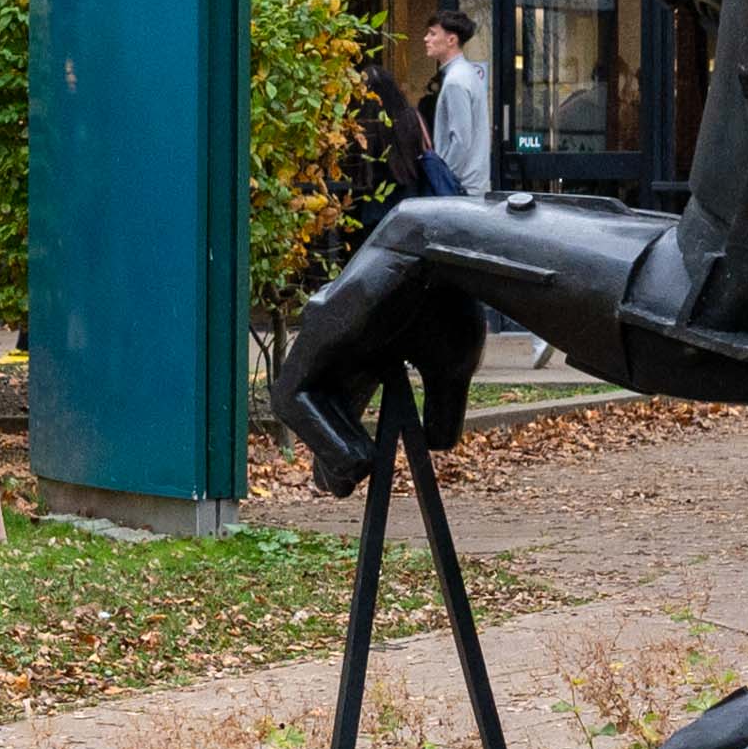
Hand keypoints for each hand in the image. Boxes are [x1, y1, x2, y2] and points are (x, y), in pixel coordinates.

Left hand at [276, 217, 483, 496]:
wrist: (442, 260)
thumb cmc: (447, 302)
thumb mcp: (452, 367)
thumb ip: (442, 408)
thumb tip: (439, 449)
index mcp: (368, 342)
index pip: (347, 398)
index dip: (347, 438)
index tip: (364, 472)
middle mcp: (339, 341)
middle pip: (322, 406)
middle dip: (327, 450)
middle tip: (342, 488)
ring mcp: (321, 339)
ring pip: (304, 407)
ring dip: (324, 447)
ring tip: (356, 475)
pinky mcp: (312, 341)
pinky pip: (295, 399)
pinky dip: (318, 435)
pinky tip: (352, 459)